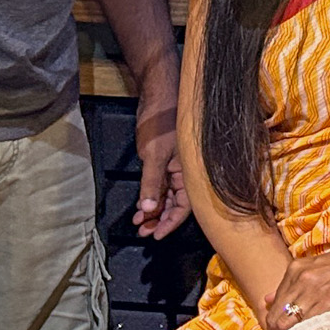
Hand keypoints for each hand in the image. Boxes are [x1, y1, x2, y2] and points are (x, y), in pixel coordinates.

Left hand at [129, 77, 189, 238]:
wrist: (157, 94)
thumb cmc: (161, 121)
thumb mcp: (153, 155)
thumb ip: (152, 184)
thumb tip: (149, 211)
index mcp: (191, 171)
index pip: (185, 206)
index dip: (170, 222)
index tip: (156, 235)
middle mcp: (186, 172)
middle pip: (176, 204)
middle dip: (159, 220)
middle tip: (143, 232)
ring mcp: (175, 166)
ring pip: (167, 196)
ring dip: (153, 210)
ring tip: (138, 223)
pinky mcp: (165, 160)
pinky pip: (160, 185)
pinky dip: (150, 196)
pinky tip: (140, 207)